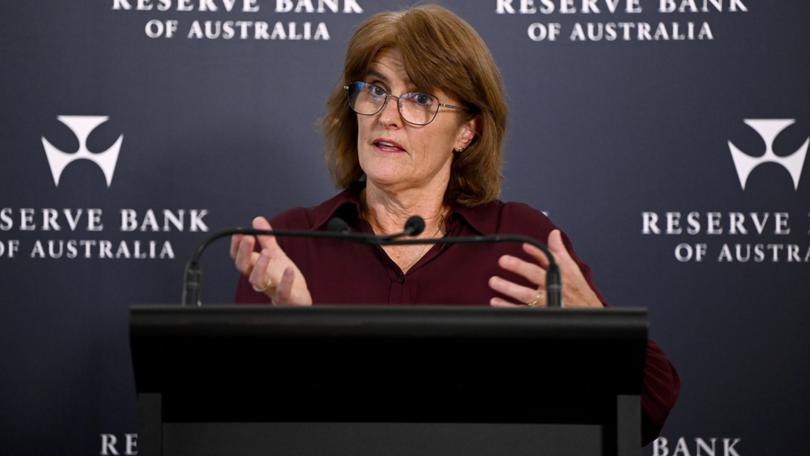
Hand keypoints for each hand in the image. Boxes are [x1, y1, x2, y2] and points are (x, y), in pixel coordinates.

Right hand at [229, 216, 312, 304]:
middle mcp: (259, 278)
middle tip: (248, 238)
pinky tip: (289, 269)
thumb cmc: (282, 277)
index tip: (238, 232)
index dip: (236, 246)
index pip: (239, 257)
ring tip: (266, 252)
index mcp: (255, 268)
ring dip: (260, 266)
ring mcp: (270, 289)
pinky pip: (282, 291)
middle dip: (244, 253)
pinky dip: (285, 281)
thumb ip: (266, 238)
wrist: (297, 298)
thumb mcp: (275, 254)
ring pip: (257, 281)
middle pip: (244, 268)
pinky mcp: (284, 297)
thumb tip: (257, 220)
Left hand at [488, 229, 602, 307]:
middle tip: (503, 260)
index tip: (524, 246)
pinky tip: (496, 301)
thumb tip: (554, 234)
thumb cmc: (576, 290)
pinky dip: (508, 307)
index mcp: (560, 274)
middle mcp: (552, 288)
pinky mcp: (540, 313)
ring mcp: (545, 302)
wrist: (586, 312)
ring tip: (494, 281)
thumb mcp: (571, 268)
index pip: (548, 260)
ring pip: (526, 295)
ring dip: (509, 288)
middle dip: (519, 267)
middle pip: (535, 275)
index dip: (536, 252)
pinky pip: (522, 311)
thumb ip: (559, 250)